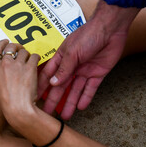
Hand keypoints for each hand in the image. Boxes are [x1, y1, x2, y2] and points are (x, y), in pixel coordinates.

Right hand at [0, 40, 40, 127]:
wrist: (18, 108)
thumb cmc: (6, 102)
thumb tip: (2, 71)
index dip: (2, 43)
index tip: (6, 42)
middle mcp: (5, 63)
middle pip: (11, 47)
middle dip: (16, 46)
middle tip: (21, 50)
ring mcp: (17, 65)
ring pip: (24, 51)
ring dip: (27, 55)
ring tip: (29, 61)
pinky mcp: (29, 67)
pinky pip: (34, 56)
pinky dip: (36, 59)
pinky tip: (36, 63)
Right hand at [37, 0, 138, 119]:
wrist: (110, 29)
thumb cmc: (88, 35)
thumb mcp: (72, 52)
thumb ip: (63, 69)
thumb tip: (53, 84)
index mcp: (61, 58)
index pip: (48, 75)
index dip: (42, 87)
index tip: (35, 98)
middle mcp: (72, 66)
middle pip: (61, 86)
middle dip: (55, 99)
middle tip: (48, 113)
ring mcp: (84, 70)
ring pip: (75, 90)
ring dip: (70, 102)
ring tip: (65, 116)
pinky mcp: (97, 73)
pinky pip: (90, 88)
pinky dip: (85, 98)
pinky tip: (80, 107)